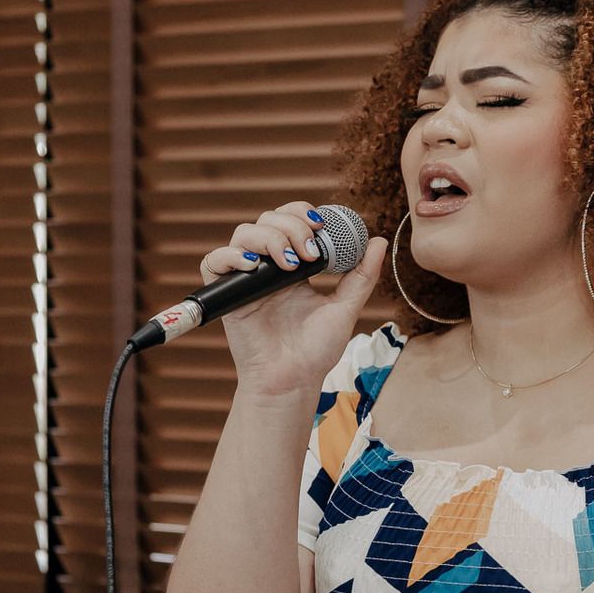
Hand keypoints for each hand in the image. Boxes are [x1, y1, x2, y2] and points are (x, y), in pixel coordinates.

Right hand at [197, 201, 386, 397]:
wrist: (292, 379)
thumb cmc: (315, 350)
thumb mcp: (345, 307)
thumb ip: (362, 276)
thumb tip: (380, 241)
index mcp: (294, 266)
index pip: (291, 220)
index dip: (302, 212)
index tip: (322, 226)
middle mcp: (269, 267)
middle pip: (269, 219)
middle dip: (292, 226)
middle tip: (310, 253)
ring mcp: (246, 278)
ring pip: (245, 233)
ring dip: (270, 238)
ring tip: (290, 264)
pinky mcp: (226, 294)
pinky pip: (213, 261)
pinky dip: (230, 256)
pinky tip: (253, 266)